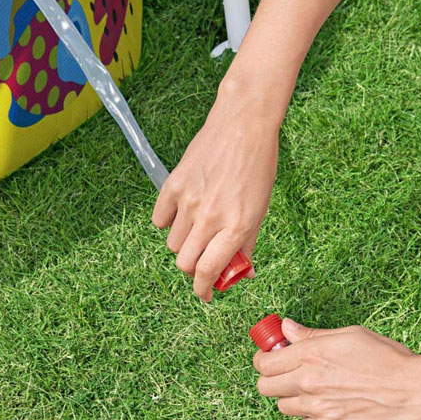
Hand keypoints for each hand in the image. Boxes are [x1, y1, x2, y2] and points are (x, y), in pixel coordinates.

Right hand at [151, 86, 278, 301]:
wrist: (243, 124)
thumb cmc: (258, 166)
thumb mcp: (261, 210)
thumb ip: (248, 244)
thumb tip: (242, 274)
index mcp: (237, 226)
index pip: (208, 271)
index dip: (204, 290)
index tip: (206, 295)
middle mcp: (211, 216)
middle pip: (185, 263)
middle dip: (193, 269)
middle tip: (204, 260)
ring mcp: (189, 201)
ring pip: (172, 243)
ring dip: (184, 244)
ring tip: (198, 229)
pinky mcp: (173, 185)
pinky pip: (159, 219)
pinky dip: (168, 222)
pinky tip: (183, 213)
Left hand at [253, 318, 420, 419]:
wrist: (415, 393)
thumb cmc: (389, 360)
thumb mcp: (350, 336)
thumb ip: (312, 335)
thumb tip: (286, 328)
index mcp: (310, 354)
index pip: (264, 363)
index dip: (265, 361)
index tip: (273, 360)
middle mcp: (307, 382)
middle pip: (265, 387)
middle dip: (274, 381)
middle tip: (290, 377)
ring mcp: (316, 408)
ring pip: (284, 408)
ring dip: (295, 400)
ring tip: (319, 393)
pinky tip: (332, 409)